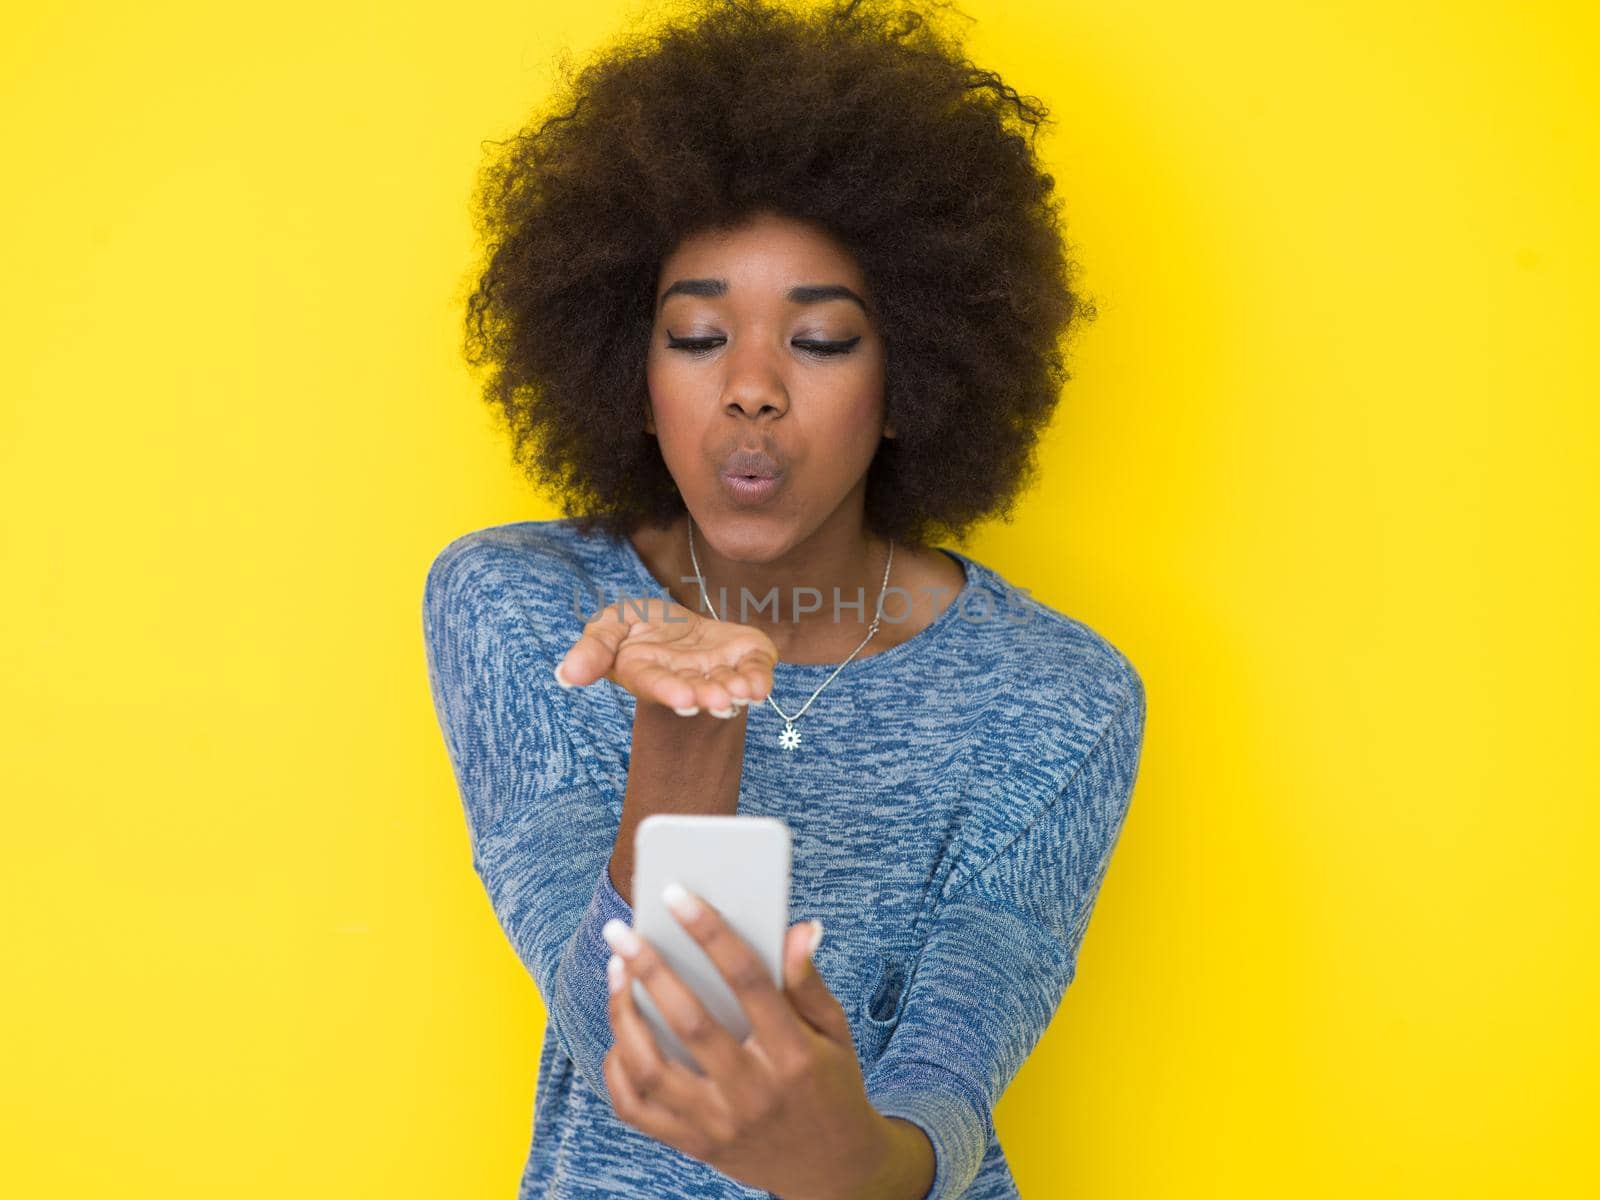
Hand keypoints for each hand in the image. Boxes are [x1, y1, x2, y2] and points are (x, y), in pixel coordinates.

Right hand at [554, 594, 776, 717]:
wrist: (677, 624)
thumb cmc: (638, 628)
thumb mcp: (609, 627)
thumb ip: (593, 649)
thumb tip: (565, 675)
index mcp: (648, 673)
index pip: (654, 684)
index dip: (669, 691)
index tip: (684, 699)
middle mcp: (684, 679)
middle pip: (695, 690)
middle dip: (708, 696)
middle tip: (718, 700)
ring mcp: (715, 671)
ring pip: (727, 686)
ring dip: (736, 691)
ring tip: (743, 692)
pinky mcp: (744, 659)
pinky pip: (755, 671)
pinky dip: (759, 678)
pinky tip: (761, 685)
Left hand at [601, 891, 893, 1199]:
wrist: (833, 1171)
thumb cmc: (831, 1085)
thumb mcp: (834, 1032)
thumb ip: (809, 981)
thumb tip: (799, 927)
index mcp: (795, 1054)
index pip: (749, 980)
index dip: (710, 932)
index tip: (677, 895)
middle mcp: (754, 1091)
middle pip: (690, 1022)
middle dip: (649, 968)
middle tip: (621, 929)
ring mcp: (720, 1124)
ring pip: (652, 1068)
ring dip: (624, 1014)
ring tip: (615, 972)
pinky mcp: (696, 1145)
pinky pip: (637, 1109)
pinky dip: (618, 1069)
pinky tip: (619, 1033)